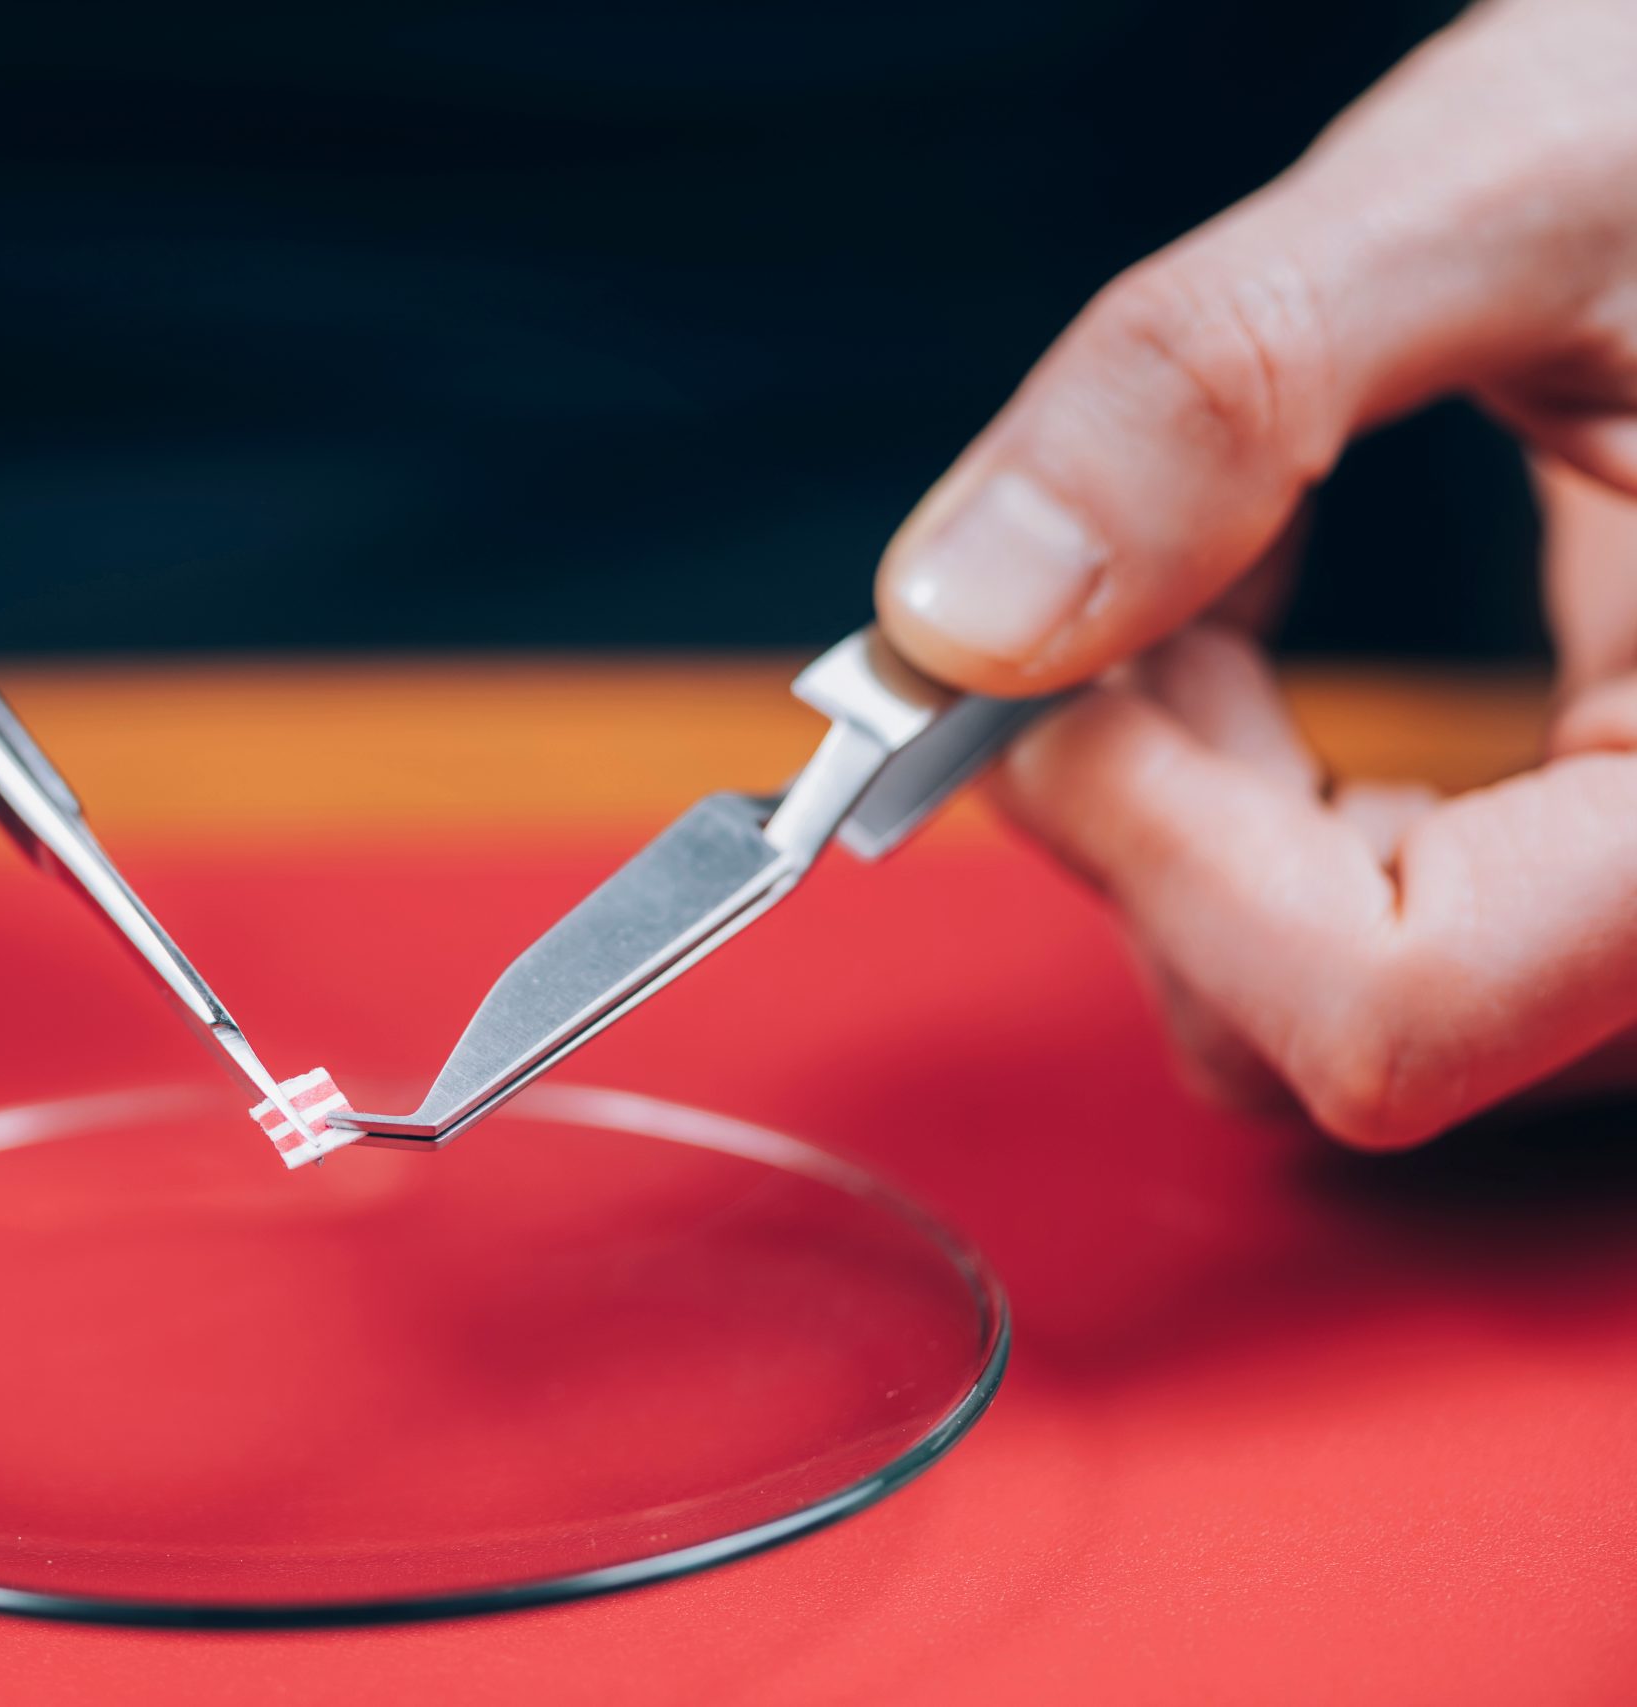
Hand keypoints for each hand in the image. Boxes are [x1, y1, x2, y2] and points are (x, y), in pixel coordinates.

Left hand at [870, 0, 1636, 1147]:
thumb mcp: (1513, 188)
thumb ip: (1221, 386)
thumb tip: (958, 616)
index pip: (1384, 1011)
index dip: (1150, 855)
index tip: (1034, 668)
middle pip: (1304, 1029)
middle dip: (1141, 804)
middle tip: (1129, 564)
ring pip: (1297, 997)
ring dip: (1173, 789)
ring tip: (1212, 553)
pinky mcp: (1582, 865)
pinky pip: (1347, 920)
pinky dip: (1231, 780)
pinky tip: (1240, 600)